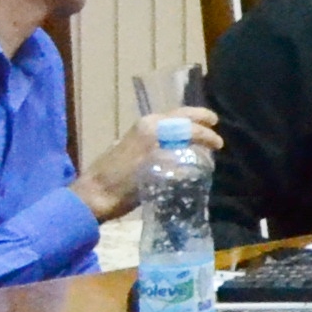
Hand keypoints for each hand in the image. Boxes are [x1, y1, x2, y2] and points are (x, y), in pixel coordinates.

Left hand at [77, 105, 216, 221]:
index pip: (187, 125)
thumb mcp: (152, 175)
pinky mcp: (133, 140)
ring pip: (169, 120)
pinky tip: (182, 141)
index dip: (206, 134)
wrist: (92, 195)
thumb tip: (192, 163)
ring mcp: (138, 131)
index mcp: (152, 130)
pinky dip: (175, 130)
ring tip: (202, 131)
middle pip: (178, 115)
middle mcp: (146, 125)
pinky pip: (161, 128)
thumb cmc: (122, 187)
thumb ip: (173, 165)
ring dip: (187, 123)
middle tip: (214, 123)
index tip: (219, 145)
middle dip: (198, 117)